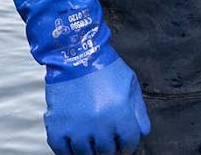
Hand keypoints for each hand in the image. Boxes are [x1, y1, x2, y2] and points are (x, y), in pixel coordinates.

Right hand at [18, 0, 149, 154]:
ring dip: (90, 151)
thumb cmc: (106, 69)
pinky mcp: (57, 127)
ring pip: (85, 154)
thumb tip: (143, 132)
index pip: (129, 143)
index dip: (128, 146)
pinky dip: (69, 151)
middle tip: (108, 145)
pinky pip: (62, 151)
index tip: (124, 146)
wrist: (75, 55)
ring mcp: (76, 128)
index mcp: (120, 114)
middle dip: (110, 149)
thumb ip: (139, 111)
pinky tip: (75, 145)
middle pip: (107, 152)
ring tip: (92, 143)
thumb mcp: (131, 86)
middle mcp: (99, 125)